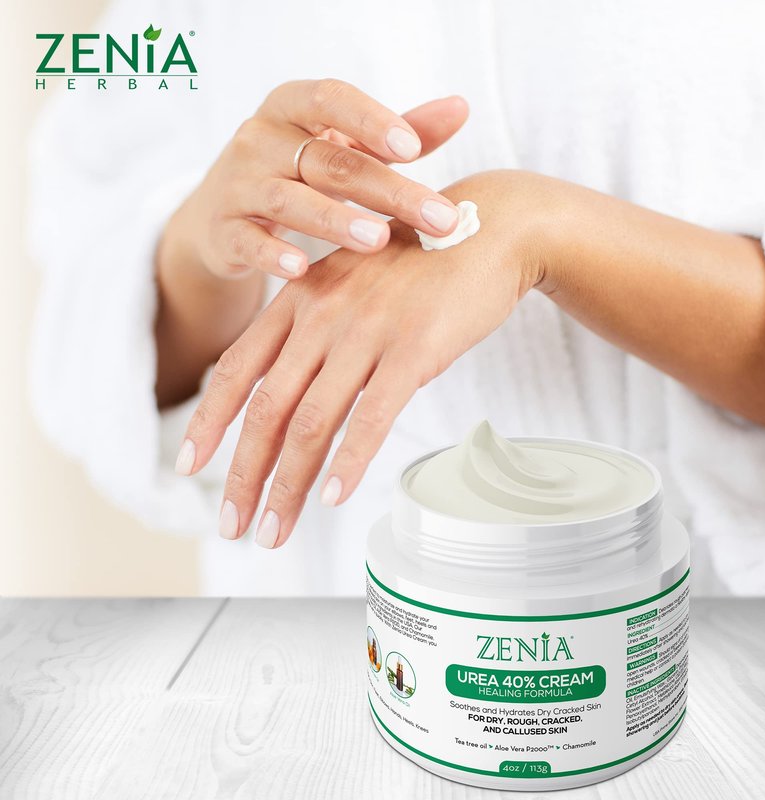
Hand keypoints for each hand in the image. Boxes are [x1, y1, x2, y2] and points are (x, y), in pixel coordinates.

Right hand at [163, 79, 468, 280]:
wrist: (223, 213)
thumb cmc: (298, 173)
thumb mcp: (341, 147)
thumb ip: (396, 132)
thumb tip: (460, 109)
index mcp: (292, 108)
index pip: (331, 99)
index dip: (371, 121)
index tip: (413, 149)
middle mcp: (261, 139)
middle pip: (327, 162)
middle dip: (385, 190)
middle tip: (437, 219)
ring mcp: (238, 184)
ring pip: (286, 199)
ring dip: (333, 219)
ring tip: (377, 240)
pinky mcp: (224, 229)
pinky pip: (247, 240)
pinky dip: (272, 254)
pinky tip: (301, 269)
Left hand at [177, 170, 543, 546]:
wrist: (486, 229)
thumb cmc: (419, 264)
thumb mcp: (351, 283)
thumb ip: (317, 328)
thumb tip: (294, 389)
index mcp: (299, 299)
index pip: (237, 368)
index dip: (209, 421)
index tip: (189, 464)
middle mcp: (321, 316)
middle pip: (267, 409)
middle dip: (244, 475)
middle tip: (233, 526)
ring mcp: (365, 332)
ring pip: (311, 423)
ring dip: (288, 486)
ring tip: (276, 531)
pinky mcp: (412, 350)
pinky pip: (371, 418)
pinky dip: (349, 463)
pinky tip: (335, 497)